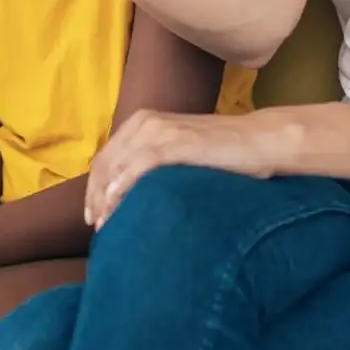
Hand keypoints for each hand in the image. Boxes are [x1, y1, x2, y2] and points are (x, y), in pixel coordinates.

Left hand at [85, 109, 299, 228]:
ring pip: (119, 163)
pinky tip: (118, 200)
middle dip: (96, 196)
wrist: (257, 140)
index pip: (105, 158)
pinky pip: (143, 162)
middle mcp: (145, 122)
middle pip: (106, 163)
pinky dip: (126, 181)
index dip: (94, 188)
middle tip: (97, 227)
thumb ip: (152, 163)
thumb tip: (126, 195)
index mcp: (141, 122)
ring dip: (107, 195)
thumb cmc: (220, 153)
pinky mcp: (178, 141)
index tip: (92, 217)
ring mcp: (161, 130)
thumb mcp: (177, 152)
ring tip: (105, 223)